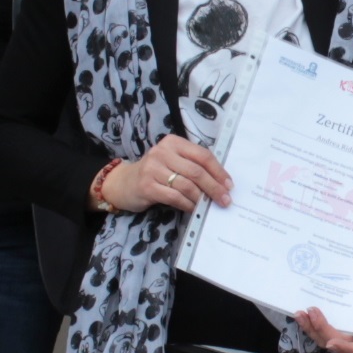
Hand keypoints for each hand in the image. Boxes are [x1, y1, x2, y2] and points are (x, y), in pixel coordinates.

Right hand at [104, 134, 230, 214]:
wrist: (123, 183)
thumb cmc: (155, 173)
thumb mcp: (173, 162)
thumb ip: (192, 166)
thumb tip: (221, 183)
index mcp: (173, 143)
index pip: (202, 155)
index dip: (219, 171)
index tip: (229, 185)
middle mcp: (162, 152)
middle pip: (196, 171)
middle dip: (214, 187)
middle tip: (225, 200)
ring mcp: (152, 169)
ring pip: (186, 185)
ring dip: (202, 198)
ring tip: (209, 206)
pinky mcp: (146, 186)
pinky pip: (174, 197)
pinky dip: (187, 205)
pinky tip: (193, 209)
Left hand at [299, 281, 352, 352]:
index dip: (345, 349)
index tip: (332, 342)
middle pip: (336, 343)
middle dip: (321, 331)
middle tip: (312, 311)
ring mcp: (341, 332)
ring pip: (323, 338)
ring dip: (310, 328)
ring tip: (300, 314)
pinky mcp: (331, 324)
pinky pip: (318, 329)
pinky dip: (308, 323)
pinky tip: (300, 313)